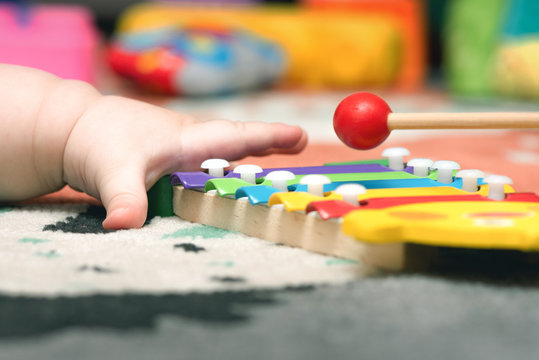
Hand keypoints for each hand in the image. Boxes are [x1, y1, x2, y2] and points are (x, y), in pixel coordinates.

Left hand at [63, 96, 306, 228]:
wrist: (73, 131)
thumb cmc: (97, 143)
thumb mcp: (112, 173)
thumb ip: (124, 200)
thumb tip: (123, 226)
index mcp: (187, 141)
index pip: (236, 138)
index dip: (270, 137)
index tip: (301, 137)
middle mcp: (192, 145)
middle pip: (238, 146)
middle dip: (270, 146)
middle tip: (300, 147)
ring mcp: (183, 155)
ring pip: (225, 159)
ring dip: (251, 166)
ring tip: (276, 182)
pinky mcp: (173, 166)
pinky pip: (208, 172)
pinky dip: (225, 180)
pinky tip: (233, 192)